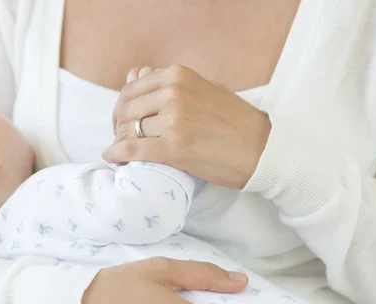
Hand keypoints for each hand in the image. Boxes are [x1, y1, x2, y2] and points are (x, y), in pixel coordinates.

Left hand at [105, 65, 271, 188]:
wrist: (263, 150)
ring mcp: (174, 120)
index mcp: (178, 75)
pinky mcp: (175, 148)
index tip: (123, 122)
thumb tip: (134, 73)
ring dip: (120, 142)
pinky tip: (113, 158)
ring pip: (128, 131)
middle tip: (121, 139)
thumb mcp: (201, 90)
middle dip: (118, 127)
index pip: (131, 90)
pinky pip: (132, 150)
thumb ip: (166, 83)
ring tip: (123, 152)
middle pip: (126, 111)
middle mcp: (173, 93)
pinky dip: (117, 154)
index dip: (121, 108)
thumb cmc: (234, 121)